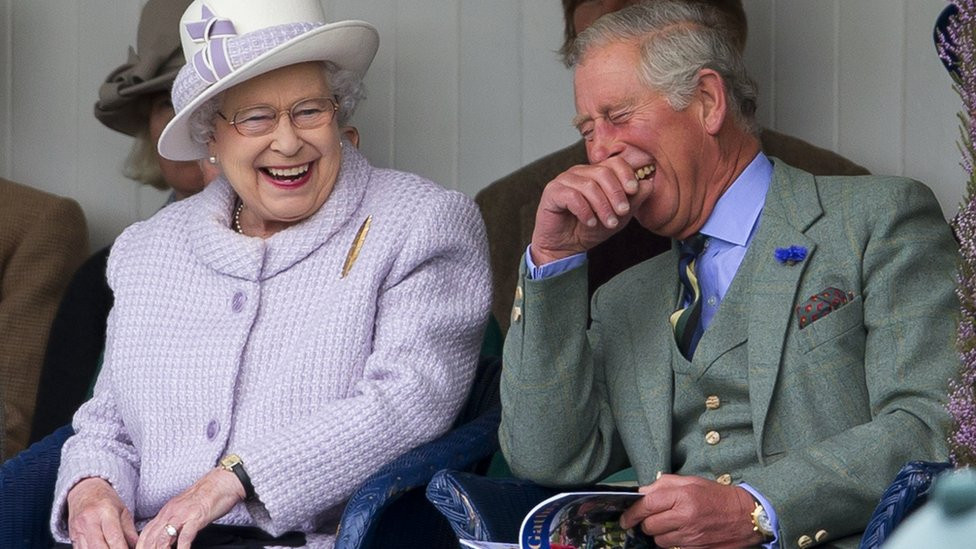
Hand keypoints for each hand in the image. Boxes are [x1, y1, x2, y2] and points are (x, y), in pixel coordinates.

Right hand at [67, 477, 138, 548]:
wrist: (84, 491)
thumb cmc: (105, 500)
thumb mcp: (123, 511)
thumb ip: (130, 531)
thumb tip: (137, 546)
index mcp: (105, 512)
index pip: (114, 537)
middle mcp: (89, 522)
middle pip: (99, 547)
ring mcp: (78, 531)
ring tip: (111, 548)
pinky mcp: (72, 538)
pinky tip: (102, 548)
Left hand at [135, 467, 244, 548]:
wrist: (222, 481)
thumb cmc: (207, 495)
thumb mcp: (184, 508)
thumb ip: (175, 520)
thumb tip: (169, 534)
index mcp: (167, 511)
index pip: (146, 532)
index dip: (141, 545)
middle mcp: (171, 512)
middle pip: (151, 538)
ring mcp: (183, 515)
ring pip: (163, 538)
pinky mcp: (196, 517)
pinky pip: (185, 537)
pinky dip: (182, 548)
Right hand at [530, 156, 651, 264]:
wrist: (566, 247)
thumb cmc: (590, 229)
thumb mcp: (618, 217)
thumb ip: (633, 200)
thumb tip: (648, 184)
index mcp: (596, 173)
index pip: (614, 162)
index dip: (626, 174)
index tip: (634, 190)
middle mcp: (579, 172)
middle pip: (603, 172)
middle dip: (616, 193)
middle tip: (623, 212)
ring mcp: (564, 180)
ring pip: (588, 185)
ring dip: (602, 206)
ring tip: (609, 222)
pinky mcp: (552, 192)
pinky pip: (572, 196)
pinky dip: (585, 210)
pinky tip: (590, 222)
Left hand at [619, 474, 762, 548]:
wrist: (745, 516)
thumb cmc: (717, 496)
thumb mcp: (691, 481)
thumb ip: (664, 484)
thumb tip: (642, 492)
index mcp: (683, 496)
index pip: (646, 505)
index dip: (632, 512)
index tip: (625, 517)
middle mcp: (685, 517)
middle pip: (649, 526)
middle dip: (646, 523)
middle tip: (652, 518)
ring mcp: (691, 536)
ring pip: (659, 541)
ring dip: (659, 534)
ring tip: (670, 525)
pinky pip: (673, 548)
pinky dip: (672, 542)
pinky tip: (680, 534)